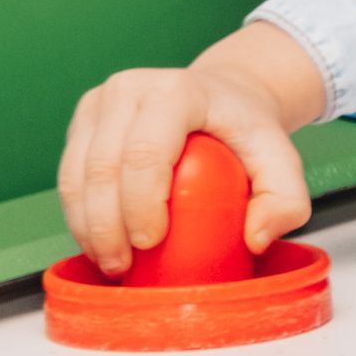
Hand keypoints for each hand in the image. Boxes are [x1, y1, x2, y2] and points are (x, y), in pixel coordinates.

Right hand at [57, 23, 325, 276]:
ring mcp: (100, 103)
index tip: (151, 243)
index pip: (145, 153)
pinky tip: (97, 241)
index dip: (140, 204)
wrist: (225, 95)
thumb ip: (286, 199)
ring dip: (86, 226)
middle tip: (124, 266)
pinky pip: (69, 175)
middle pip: (102, 167)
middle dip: (107, 226)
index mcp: (176, 92)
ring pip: (75, 174)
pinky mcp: (83, 121)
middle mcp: (130, 89)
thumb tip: (256, 238)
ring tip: (110, 261)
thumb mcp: (281, 158)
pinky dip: (79, 215)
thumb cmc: (246, 127)